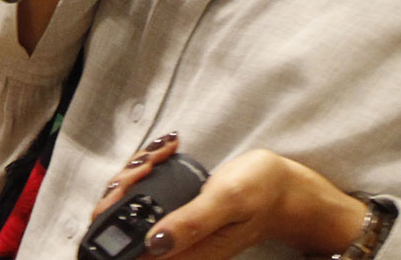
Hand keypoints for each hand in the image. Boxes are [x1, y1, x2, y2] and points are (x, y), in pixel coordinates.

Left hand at [91, 135, 366, 259]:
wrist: (284, 189)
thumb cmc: (261, 193)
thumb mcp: (228, 201)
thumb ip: (191, 223)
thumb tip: (154, 242)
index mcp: (182, 253)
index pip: (125, 246)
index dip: (116, 211)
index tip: (136, 178)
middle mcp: (171, 247)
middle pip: (117, 221)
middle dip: (125, 183)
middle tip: (151, 159)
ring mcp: (171, 230)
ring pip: (126, 204)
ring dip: (135, 171)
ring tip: (161, 152)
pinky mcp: (173, 214)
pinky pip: (142, 194)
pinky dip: (146, 169)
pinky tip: (164, 153)